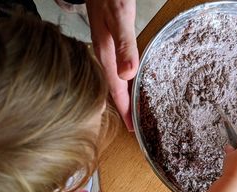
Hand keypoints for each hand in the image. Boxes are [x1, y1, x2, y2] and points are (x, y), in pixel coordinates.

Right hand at [86, 0, 137, 129]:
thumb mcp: (119, 18)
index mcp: (106, 55)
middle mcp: (103, 56)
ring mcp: (104, 52)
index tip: (132, 128)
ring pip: (113, 82)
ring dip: (122, 98)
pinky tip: (127, 84)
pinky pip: (114, 71)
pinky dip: (122, 83)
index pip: (116, 90)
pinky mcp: (108, 46)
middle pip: (113, 90)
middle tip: (132, 127)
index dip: (125, 109)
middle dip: (123, 109)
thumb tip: (128, 75)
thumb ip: (124, 45)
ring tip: (130, 112)